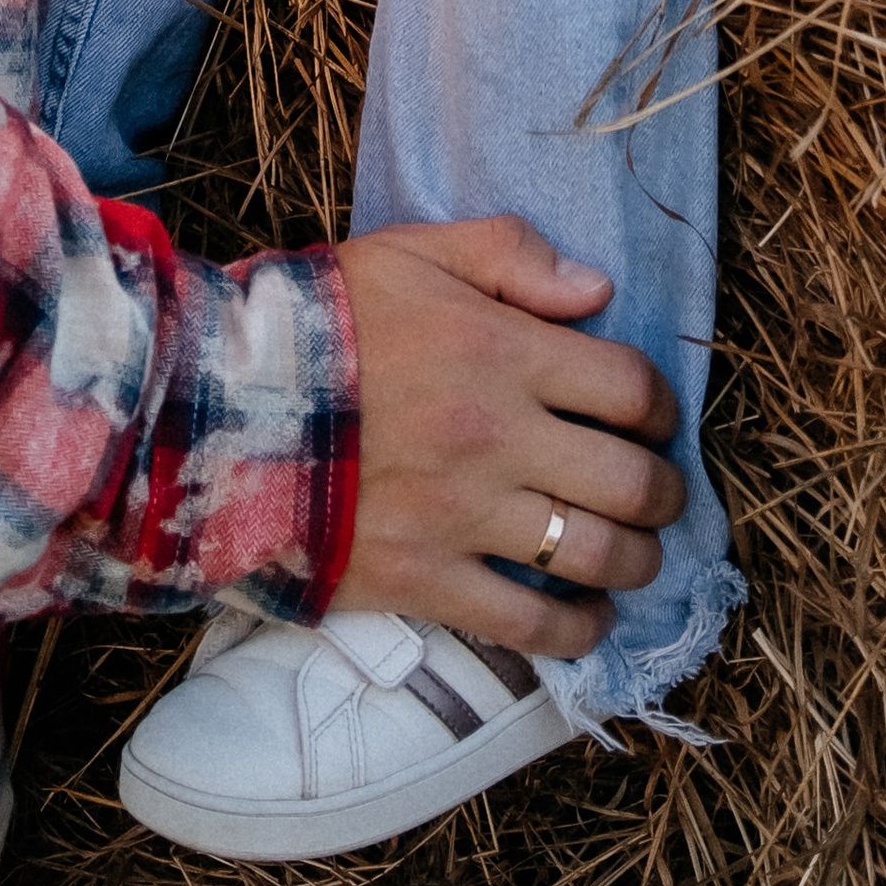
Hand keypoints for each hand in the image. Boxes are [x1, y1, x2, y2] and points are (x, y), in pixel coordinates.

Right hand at [331, 217, 685, 655]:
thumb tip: (599, 290)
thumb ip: (508, 255)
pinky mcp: (426, 580)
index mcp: (500, 350)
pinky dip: (576, 631)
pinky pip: (528, 625)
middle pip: (631, 482)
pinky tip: (586, 619)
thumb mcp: (410, 254)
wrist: (220, 406)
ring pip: (594, 556)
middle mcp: (497, 437)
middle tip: (661, 495)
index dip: (661, 407)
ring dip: (635, 562)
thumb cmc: (321, 322)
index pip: (629, 387)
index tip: (655, 420)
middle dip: (665, 493)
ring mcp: (464, 515)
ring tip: (634, 555)